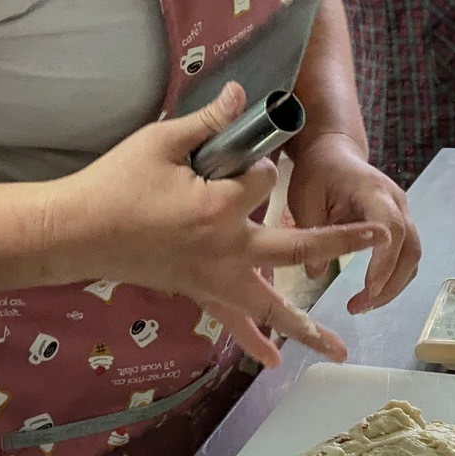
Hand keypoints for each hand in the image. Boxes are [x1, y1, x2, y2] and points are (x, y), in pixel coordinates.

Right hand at [55, 84, 383, 369]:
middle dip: (340, 239)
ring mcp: (214, 278)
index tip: (228, 154)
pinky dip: (253, 342)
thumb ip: (208, 122)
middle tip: (378, 234)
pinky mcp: (199, 292)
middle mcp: (226, 250)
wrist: (76, 231)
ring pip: (272, 304)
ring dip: (307, 327)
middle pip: (298, 246)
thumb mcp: (160, 142)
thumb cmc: (115, 184)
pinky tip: (274, 361)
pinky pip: (232, 322)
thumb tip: (243, 93)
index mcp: (218, 207)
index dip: (254, 161)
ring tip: (338, 348)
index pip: (264, 178)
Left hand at [284, 130, 420, 313]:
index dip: (384, 261)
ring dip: (394, 285)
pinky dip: (394, 277)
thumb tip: (315, 273)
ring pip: (412, 255)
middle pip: (410, 248)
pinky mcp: (400, 223)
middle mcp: (397, 202)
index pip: (391, 228)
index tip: (368, 289)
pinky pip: (406, 254)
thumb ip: (312, 232)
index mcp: (373, 191)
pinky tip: (372, 293)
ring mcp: (403, 212)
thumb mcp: (305, 199)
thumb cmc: (318, 172)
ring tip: (363, 306)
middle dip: (391, 283)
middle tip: (361, 307)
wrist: (334, 151)